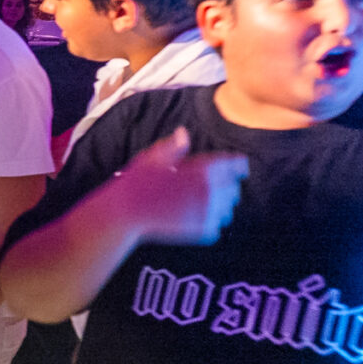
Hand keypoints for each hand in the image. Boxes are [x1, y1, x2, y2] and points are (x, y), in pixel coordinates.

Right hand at [108, 128, 249, 246]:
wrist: (125, 213)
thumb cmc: (137, 183)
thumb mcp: (153, 157)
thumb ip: (173, 146)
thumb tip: (183, 133)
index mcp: (203, 169)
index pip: (237, 165)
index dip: (236, 165)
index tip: (235, 168)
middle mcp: (210, 190)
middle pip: (234, 189)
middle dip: (224, 187)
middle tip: (207, 188)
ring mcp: (207, 212)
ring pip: (227, 210)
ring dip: (217, 207)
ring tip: (197, 204)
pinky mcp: (202, 230)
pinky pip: (215, 227)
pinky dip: (206, 224)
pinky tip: (189, 218)